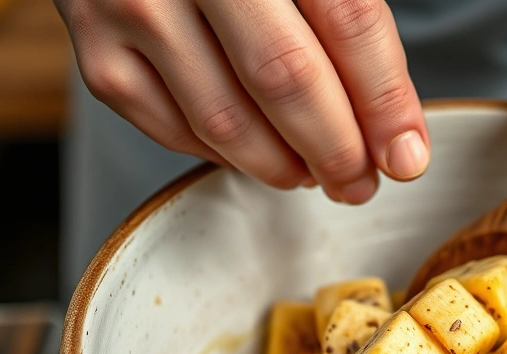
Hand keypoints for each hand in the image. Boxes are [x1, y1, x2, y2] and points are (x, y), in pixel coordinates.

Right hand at [55, 0, 429, 203]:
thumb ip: (350, 21)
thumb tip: (396, 136)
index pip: (349, 21)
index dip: (386, 101)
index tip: (407, 157)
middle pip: (286, 79)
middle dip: (338, 149)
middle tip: (362, 182)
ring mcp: (135, 5)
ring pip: (228, 120)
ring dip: (284, 165)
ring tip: (316, 174)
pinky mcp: (99, 50)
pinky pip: (174, 130)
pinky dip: (225, 156)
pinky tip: (259, 154)